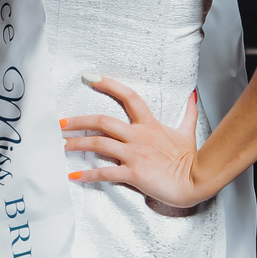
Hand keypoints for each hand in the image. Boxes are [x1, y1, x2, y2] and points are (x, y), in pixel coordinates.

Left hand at [62, 74, 208, 209]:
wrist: (196, 180)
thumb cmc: (190, 159)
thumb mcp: (187, 131)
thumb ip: (188, 112)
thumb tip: (192, 96)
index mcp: (149, 124)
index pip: (129, 96)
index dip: (109, 84)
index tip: (91, 77)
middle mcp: (138, 136)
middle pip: (102, 121)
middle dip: (78, 121)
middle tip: (60, 123)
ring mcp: (135, 155)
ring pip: (99, 144)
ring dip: (76, 145)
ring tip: (61, 146)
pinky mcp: (133, 174)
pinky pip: (106, 172)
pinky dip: (88, 175)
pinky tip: (74, 176)